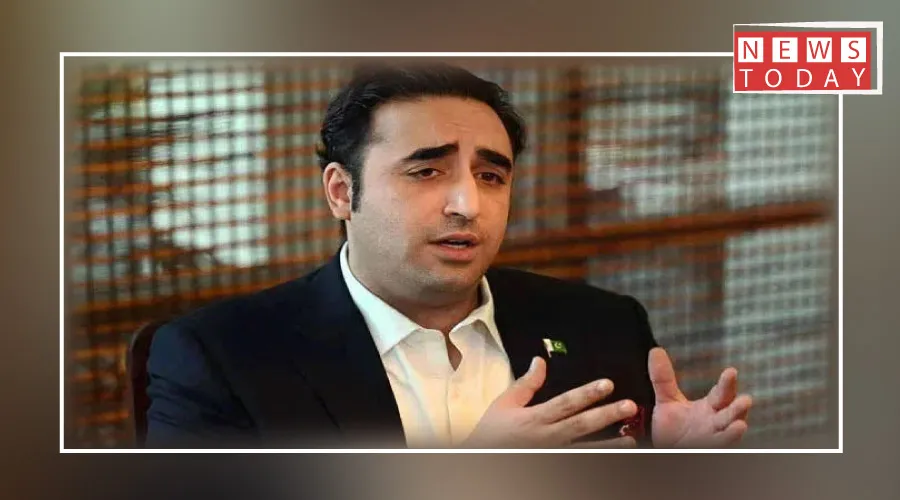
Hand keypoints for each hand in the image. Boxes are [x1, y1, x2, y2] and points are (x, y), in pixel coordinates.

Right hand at [463, 357, 638, 447]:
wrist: (483, 455)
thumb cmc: (492, 429)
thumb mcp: (504, 403)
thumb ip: (526, 383)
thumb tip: (541, 361)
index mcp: (535, 418)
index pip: (566, 403)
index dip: (587, 394)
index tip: (607, 384)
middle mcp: (547, 436)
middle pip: (581, 424)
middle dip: (606, 415)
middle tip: (629, 406)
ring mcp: (553, 451)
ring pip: (585, 447)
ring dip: (609, 444)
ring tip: (631, 438)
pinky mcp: (554, 460)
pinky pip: (579, 458)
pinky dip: (596, 455)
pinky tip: (613, 452)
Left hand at [649, 347, 752, 447]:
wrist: (666, 450)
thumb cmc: (673, 428)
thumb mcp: (667, 401)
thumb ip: (663, 379)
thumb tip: (655, 351)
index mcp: (710, 408)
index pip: (721, 393)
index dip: (727, 383)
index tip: (731, 371)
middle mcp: (715, 423)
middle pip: (730, 413)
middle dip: (738, 407)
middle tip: (746, 399)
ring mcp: (713, 438)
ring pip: (728, 434)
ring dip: (735, 430)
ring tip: (740, 424)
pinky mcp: (708, 449)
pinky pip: (717, 446)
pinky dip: (723, 442)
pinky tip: (730, 437)